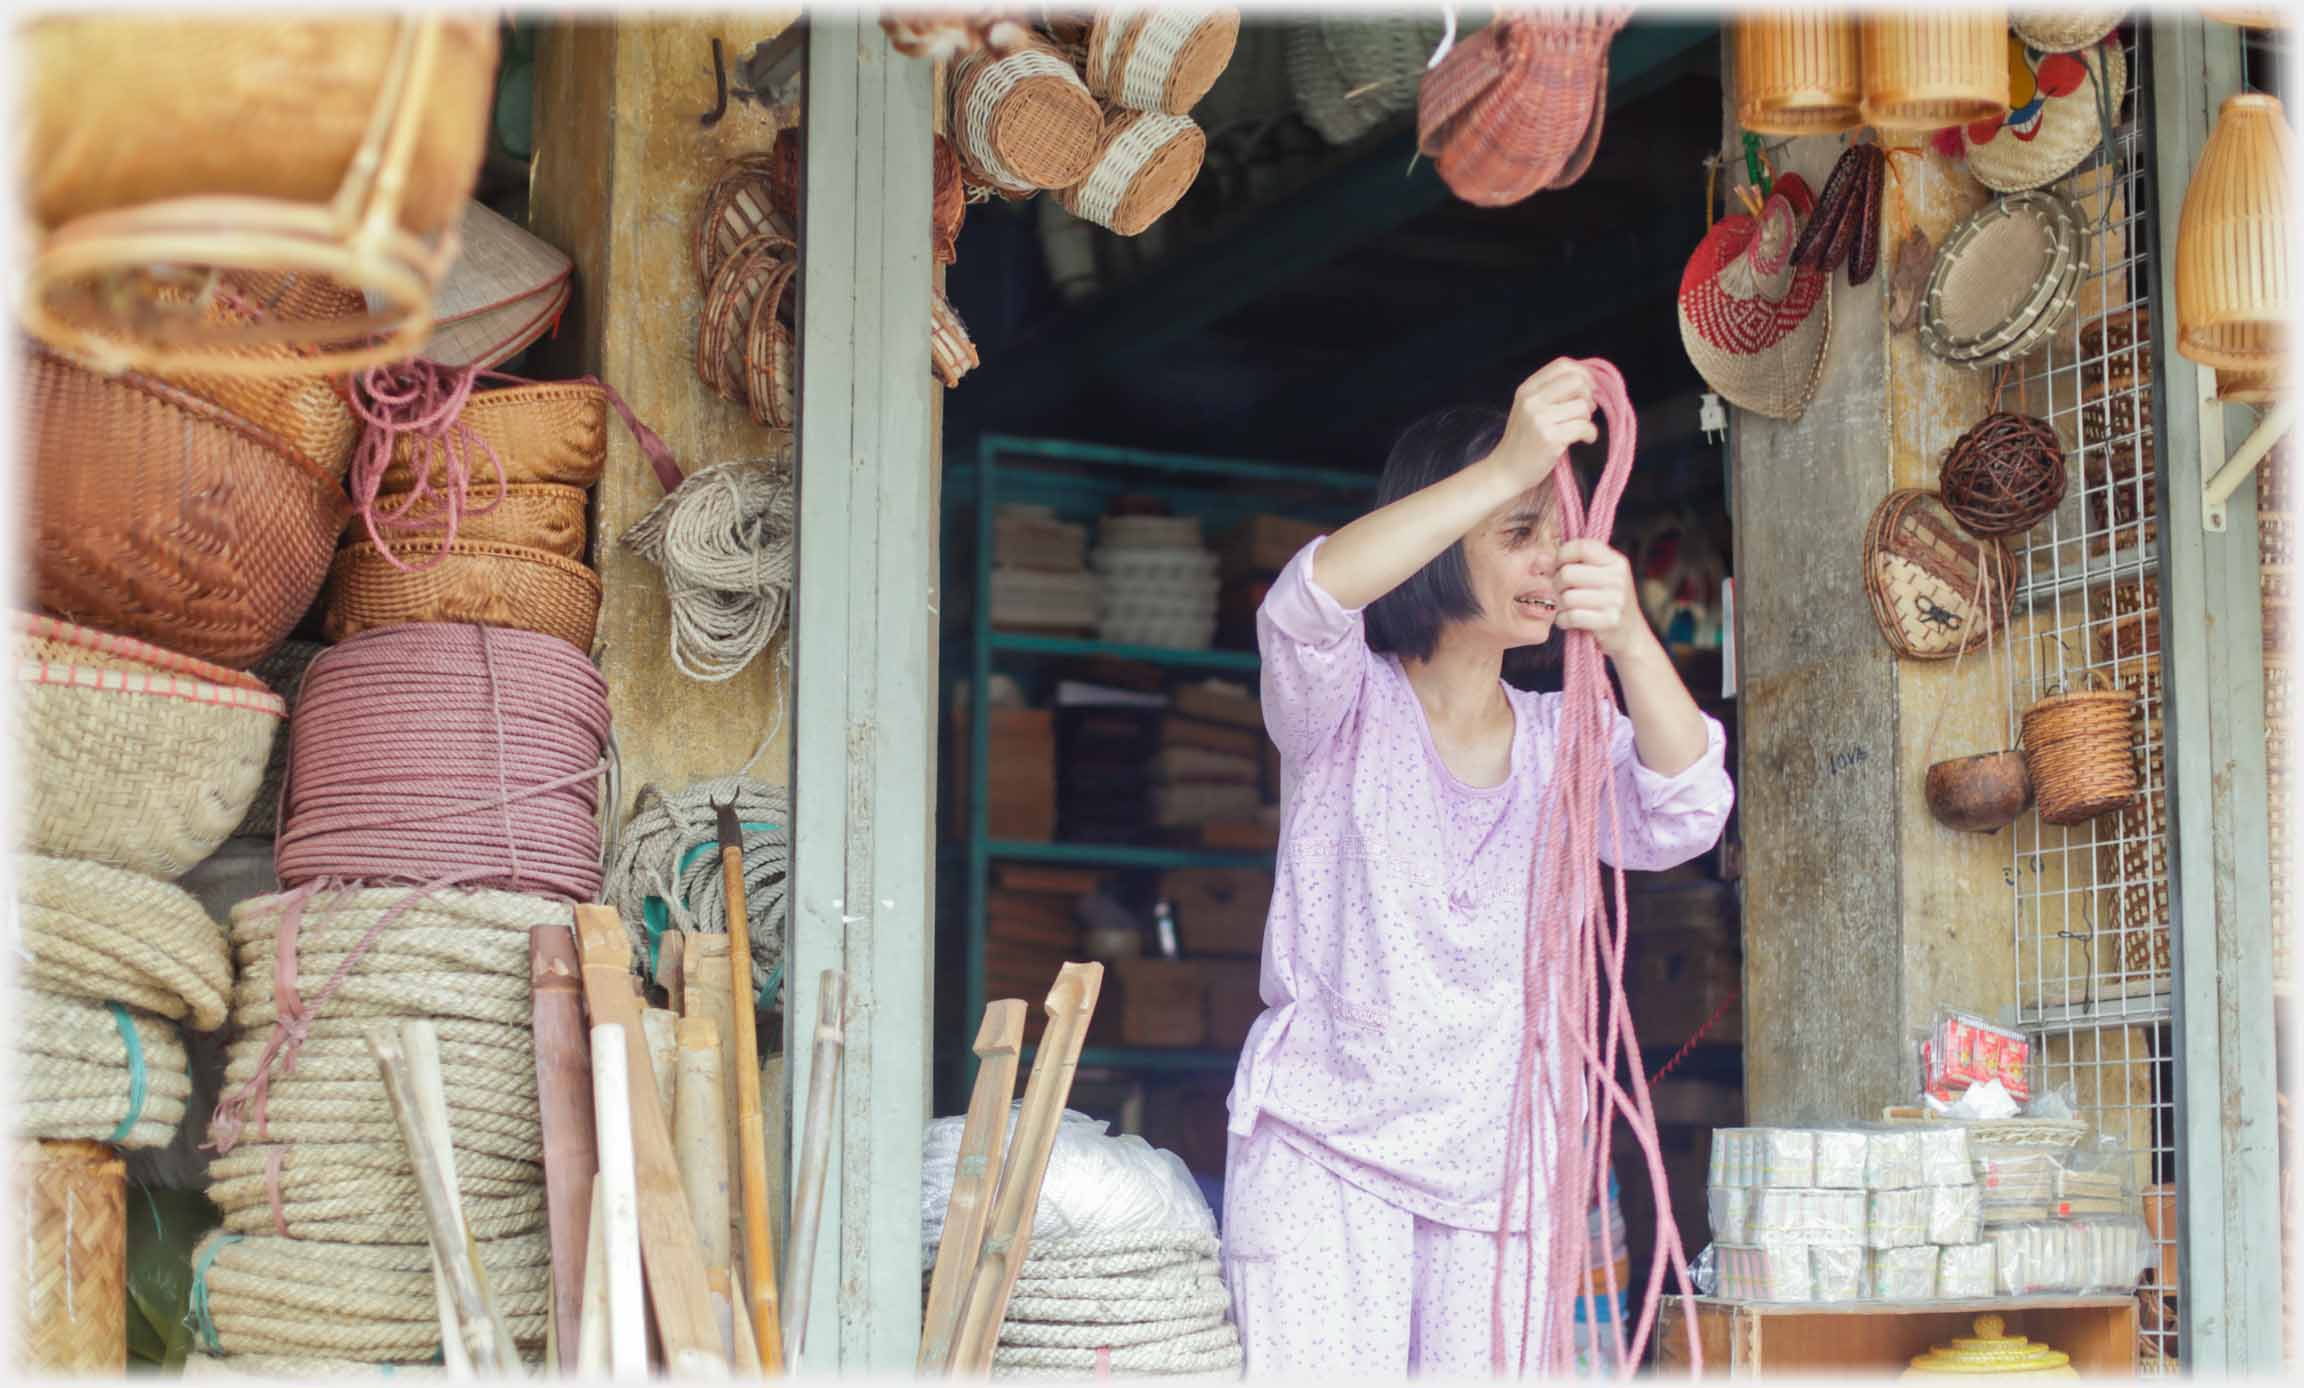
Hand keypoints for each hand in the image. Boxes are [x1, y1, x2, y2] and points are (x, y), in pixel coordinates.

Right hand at [1487, 359, 1598, 490]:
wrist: (1504, 472)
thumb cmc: (1522, 442)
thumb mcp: (1528, 409)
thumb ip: (1550, 392)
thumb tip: (1588, 382)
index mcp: (1527, 389)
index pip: (1562, 364)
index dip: (1583, 373)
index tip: (1587, 389)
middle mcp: (1532, 400)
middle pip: (1577, 381)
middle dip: (1588, 396)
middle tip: (1583, 412)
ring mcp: (1540, 419)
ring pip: (1583, 406)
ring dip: (1588, 418)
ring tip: (1578, 429)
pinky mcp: (1550, 438)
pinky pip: (1584, 427)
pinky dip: (1590, 434)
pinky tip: (1584, 440)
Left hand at [1553, 539, 1650, 657]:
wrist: (1629, 635)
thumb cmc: (1605, 602)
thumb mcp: (1593, 577)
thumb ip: (1566, 564)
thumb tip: (1539, 558)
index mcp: (1616, 562)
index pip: (1582, 547)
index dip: (1563, 555)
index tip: (1559, 566)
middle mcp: (1618, 578)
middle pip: (1567, 573)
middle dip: (1557, 584)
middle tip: (1562, 592)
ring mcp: (1616, 600)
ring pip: (1567, 597)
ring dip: (1560, 605)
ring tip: (1568, 608)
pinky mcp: (1609, 621)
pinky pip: (1571, 616)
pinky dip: (1563, 620)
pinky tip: (1570, 621)